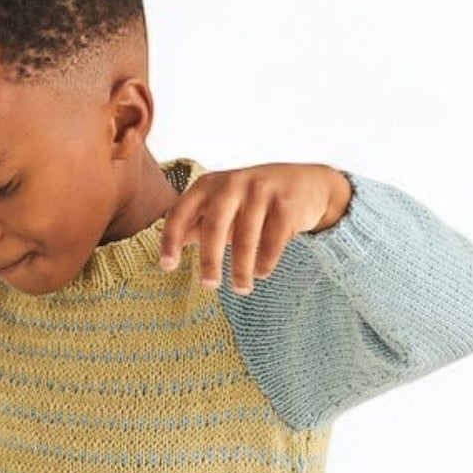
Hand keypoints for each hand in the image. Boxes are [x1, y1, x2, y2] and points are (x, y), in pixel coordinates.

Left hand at [157, 163, 351, 292]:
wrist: (306, 183)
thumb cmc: (253, 201)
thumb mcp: (222, 206)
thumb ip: (196, 224)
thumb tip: (166, 254)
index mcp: (208, 185)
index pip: (181, 211)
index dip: (170, 239)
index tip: (167, 267)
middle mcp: (232, 183)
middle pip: (214, 225)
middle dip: (210, 259)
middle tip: (209, 285)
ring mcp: (261, 190)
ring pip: (245, 238)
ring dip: (241, 269)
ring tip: (241, 289)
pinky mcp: (287, 203)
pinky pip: (272, 241)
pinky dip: (265, 262)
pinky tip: (261, 272)